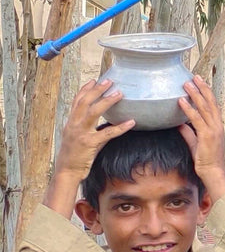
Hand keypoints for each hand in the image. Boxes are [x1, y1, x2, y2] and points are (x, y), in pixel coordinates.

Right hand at [45, 80, 135, 216]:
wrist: (67, 171)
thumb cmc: (74, 155)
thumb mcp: (77, 136)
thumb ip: (87, 126)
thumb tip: (104, 120)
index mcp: (71, 122)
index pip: (77, 101)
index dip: (85, 89)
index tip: (94, 80)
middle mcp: (74, 125)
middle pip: (84, 102)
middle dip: (97, 90)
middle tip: (109, 81)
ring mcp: (81, 134)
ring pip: (93, 112)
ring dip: (107, 101)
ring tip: (119, 93)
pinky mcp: (90, 144)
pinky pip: (108, 133)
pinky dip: (120, 127)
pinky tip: (131, 122)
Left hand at [177, 75, 224, 202]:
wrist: (213, 172)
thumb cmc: (206, 160)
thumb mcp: (195, 144)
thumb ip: (188, 133)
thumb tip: (179, 124)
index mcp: (216, 126)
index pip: (212, 105)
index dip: (206, 93)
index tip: (200, 82)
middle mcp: (217, 125)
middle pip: (210, 102)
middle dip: (202, 88)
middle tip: (194, 76)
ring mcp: (213, 129)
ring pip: (204, 107)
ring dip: (195, 94)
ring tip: (186, 83)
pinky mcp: (207, 135)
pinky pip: (196, 119)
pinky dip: (189, 109)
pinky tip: (181, 101)